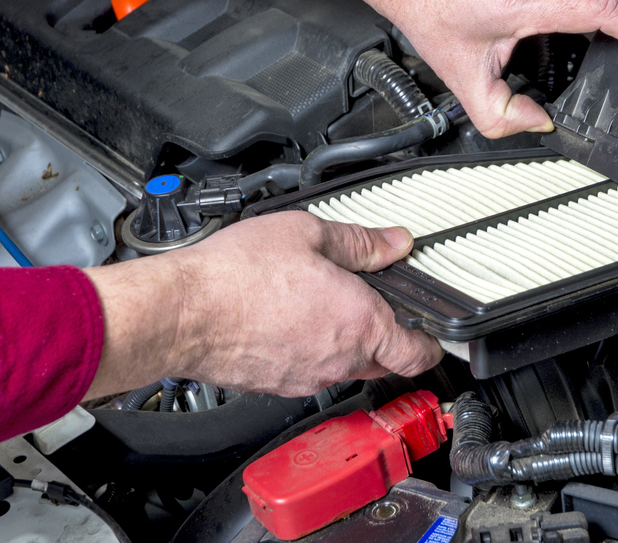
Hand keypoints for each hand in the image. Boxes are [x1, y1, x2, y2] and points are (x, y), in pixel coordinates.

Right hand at [83, 212, 441, 398]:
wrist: (182, 311)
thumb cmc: (238, 275)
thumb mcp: (309, 233)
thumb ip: (360, 241)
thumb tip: (394, 242)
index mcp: (361, 323)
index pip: (420, 352)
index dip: (434, 340)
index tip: (434, 328)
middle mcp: (339, 359)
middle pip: (386, 361)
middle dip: (390, 337)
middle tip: (376, 303)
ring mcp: (307, 377)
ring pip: (345, 365)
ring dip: (346, 342)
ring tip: (323, 303)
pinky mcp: (277, 384)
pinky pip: (310, 370)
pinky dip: (311, 349)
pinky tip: (289, 318)